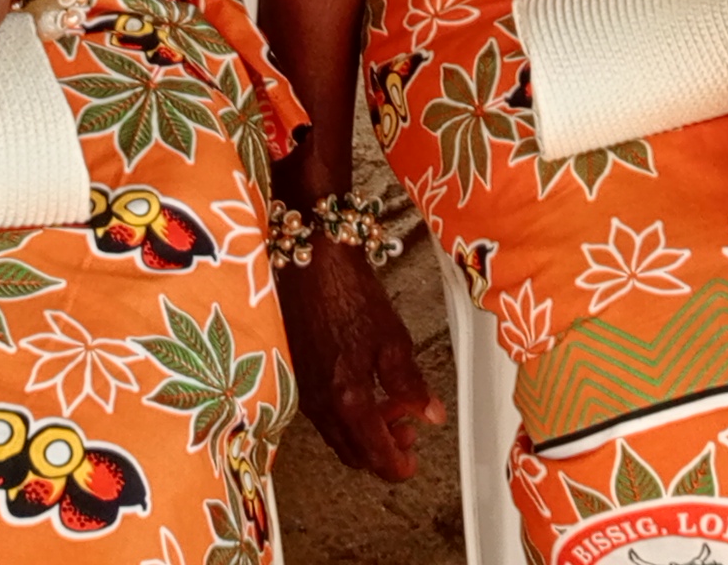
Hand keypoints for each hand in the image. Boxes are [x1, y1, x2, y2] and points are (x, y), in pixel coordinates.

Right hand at [277, 249, 442, 481]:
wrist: (308, 261)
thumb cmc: (348, 293)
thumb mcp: (393, 339)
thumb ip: (410, 384)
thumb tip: (430, 414)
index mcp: (348, 400)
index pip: (374, 454)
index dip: (397, 466)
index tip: (412, 464)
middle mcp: (320, 404)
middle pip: (352, 453)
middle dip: (382, 451)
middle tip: (407, 432)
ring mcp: (304, 392)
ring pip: (337, 435)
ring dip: (365, 432)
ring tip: (391, 407)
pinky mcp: (297, 376)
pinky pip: (323, 414)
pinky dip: (346, 415)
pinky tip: (364, 390)